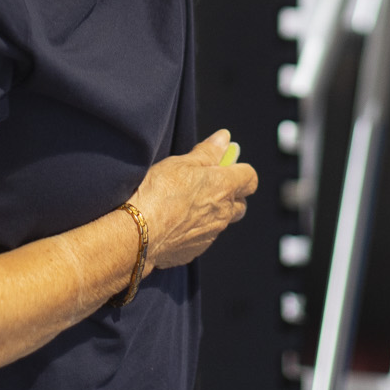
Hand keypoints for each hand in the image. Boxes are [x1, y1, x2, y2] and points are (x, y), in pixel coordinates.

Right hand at [129, 130, 259, 270]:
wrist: (139, 233)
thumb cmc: (160, 192)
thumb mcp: (182, 163)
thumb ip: (208, 152)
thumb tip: (224, 138)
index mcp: (224, 187)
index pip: (250, 178)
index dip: (239, 170)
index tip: (224, 164)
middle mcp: (223, 213)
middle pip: (240, 204)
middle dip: (230, 195)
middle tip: (207, 185)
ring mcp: (210, 234)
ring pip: (221, 222)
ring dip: (211, 212)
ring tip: (185, 204)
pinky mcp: (195, 250)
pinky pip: (203, 237)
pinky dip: (194, 229)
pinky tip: (174, 222)